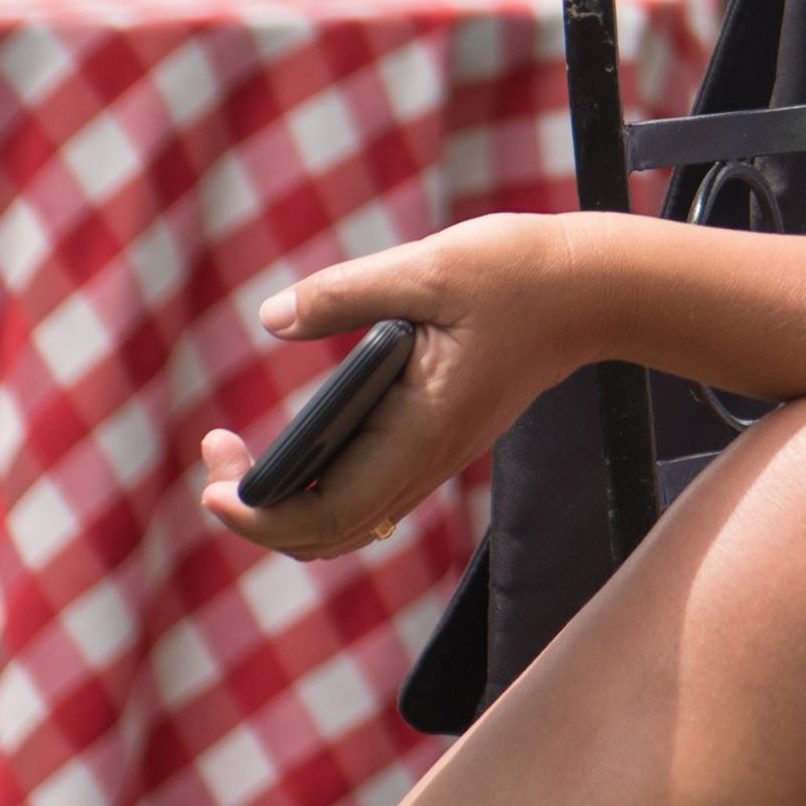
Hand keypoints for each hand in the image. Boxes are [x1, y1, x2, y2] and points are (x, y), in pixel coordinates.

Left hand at [197, 215, 579, 560]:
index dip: (260, 516)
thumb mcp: (426, 267)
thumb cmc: (516, 274)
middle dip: (257, 515)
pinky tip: (294, 447)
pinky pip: (367, 498)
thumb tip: (271, 317)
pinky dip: (317, 493)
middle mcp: (427, 462)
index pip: (327, 515)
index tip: (215, 482)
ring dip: (284, 507)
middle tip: (214, 451)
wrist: (591, 292)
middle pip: (327, 537)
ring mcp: (433, 460)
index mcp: (422, 431)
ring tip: (240, 454)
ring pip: (346, 526)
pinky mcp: (437, 445)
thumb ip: (343, 293)